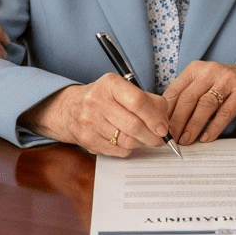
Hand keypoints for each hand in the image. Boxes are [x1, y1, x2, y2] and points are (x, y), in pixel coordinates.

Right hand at [20, 74, 171, 156]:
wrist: (70, 109)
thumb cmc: (105, 98)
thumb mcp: (123, 90)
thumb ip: (148, 100)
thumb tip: (165, 120)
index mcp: (110, 84)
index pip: (138, 101)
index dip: (155, 117)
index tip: (164, 128)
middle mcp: (96, 100)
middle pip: (133, 125)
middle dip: (152, 136)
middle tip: (161, 140)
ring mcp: (89, 121)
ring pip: (126, 140)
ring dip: (142, 143)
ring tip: (146, 140)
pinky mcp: (87, 139)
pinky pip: (117, 150)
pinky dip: (128, 149)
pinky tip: (129, 142)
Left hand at [163, 61, 235, 144]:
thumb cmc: (230, 86)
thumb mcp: (207, 85)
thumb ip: (190, 97)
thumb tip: (167, 121)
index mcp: (196, 69)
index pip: (174, 91)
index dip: (165, 113)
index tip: (159, 129)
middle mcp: (210, 71)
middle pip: (188, 98)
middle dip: (177, 121)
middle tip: (170, 139)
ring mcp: (228, 79)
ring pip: (204, 104)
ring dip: (193, 125)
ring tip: (186, 141)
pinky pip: (225, 111)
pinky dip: (214, 127)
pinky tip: (206, 138)